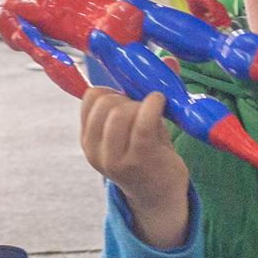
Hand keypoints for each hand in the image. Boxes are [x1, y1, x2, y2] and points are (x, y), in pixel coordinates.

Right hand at [80, 90, 190, 247]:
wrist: (159, 197)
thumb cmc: (147, 157)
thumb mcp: (134, 127)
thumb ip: (142, 95)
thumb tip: (169, 59)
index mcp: (88, 140)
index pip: (91, 98)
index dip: (113, 91)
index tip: (128, 101)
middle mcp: (95, 151)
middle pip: (106, 102)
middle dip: (127, 98)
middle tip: (143, 110)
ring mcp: (115, 158)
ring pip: (121, 110)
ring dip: (140, 104)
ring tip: (151, 115)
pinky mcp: (138, 159)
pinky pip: (143, 121)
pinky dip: (153, 106)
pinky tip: (160, 104)